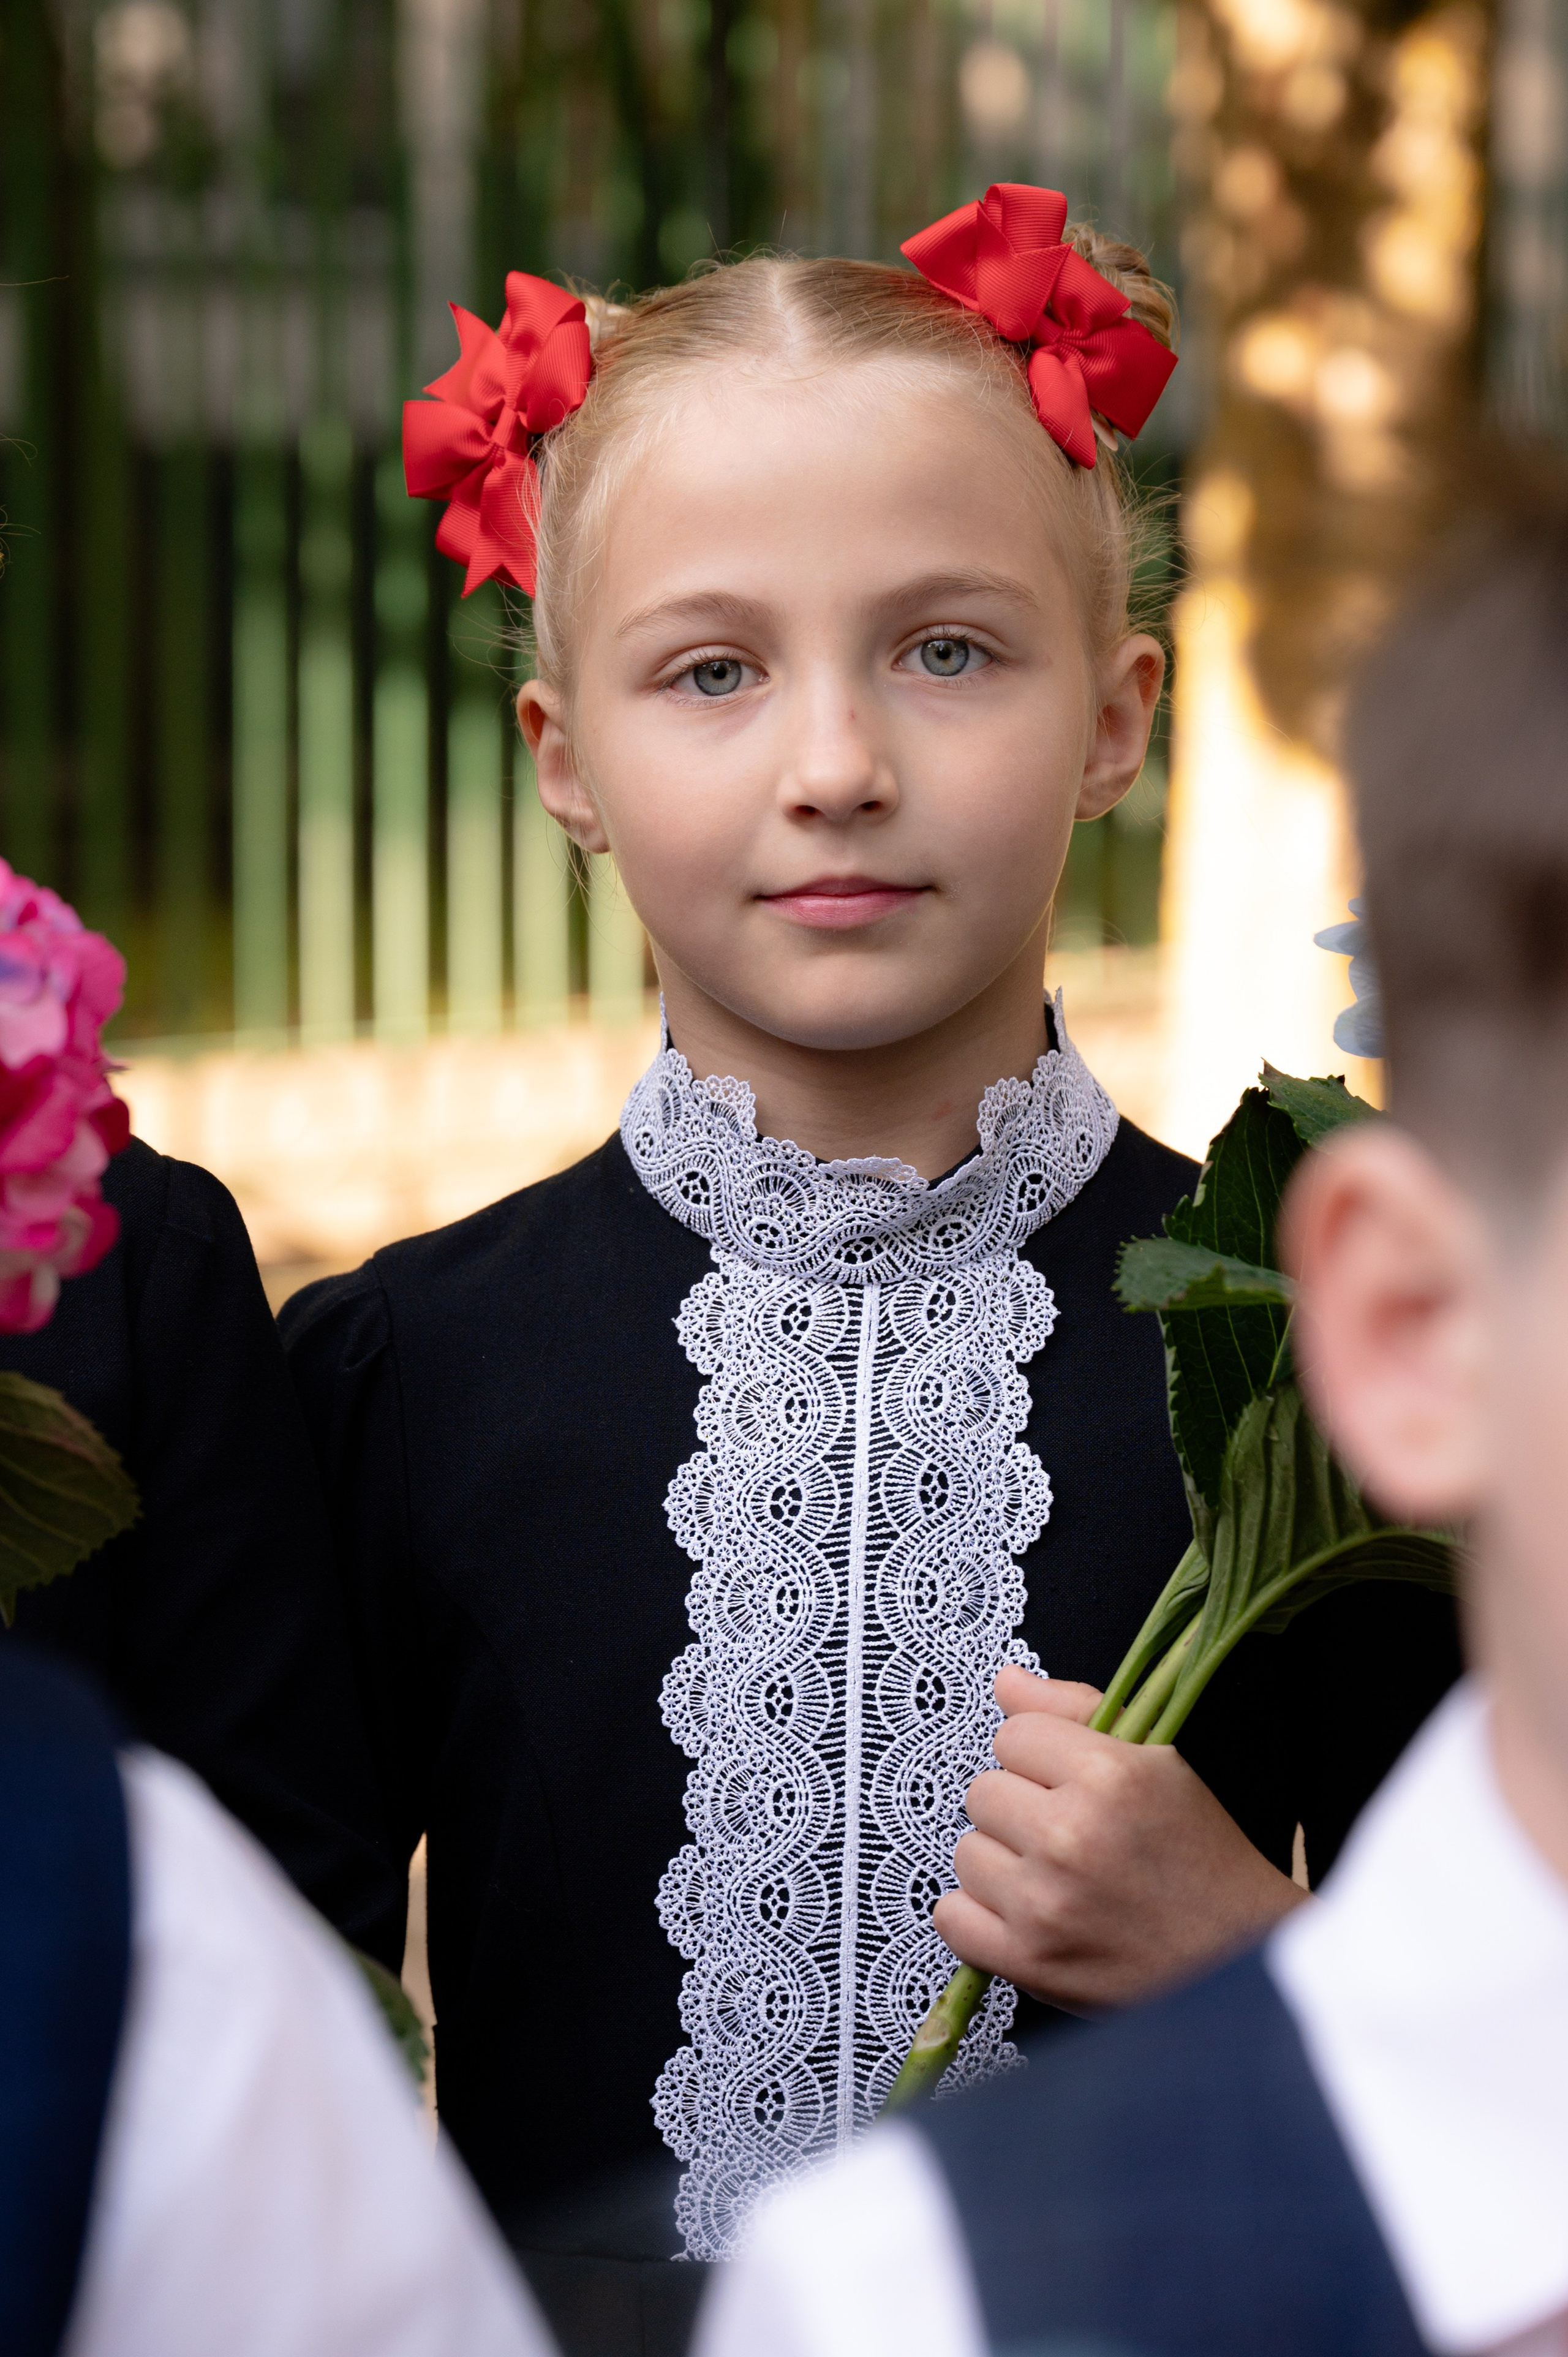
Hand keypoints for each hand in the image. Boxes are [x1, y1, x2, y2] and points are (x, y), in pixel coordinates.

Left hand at [932, 1664, 1307, 2012]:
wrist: (1238, 1958)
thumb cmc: (1199, 1857)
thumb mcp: (1156, 1763)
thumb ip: (1074, 1711)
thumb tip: (1006, 1681)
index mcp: (1108, 1775)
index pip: (1013, 1734)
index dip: (1039, 1757)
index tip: (1068, 1783)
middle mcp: (1070, 1835)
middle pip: (982, 1791)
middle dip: (1019, 1809)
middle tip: (1066, 1836)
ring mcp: (1045, 1903)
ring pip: (966, 1852)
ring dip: (1000, 1863)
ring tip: (1053, 1879)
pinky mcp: (1030, 1963)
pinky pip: (952, 1918)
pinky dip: (978, 1918)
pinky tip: (1023, 1915)